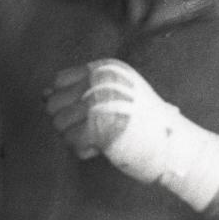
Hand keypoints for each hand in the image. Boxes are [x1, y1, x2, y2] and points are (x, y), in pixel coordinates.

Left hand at [43, 58, 218, 212]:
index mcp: (105, 69)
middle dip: (67, 121)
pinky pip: (70, 141)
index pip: (59, 80)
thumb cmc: (144, 120)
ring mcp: (99, 104)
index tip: (82, 113)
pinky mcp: (99, 128)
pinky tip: (99, 149)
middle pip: (55, 103)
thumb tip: (44, 95)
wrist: (174, 143)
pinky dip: (82, 150)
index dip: (65, 100)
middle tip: (89, 130)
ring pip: (59, 124)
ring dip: (74, 137)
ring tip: (97, 139)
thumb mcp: (116, 93)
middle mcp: (100, 81)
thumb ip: (82, 90)